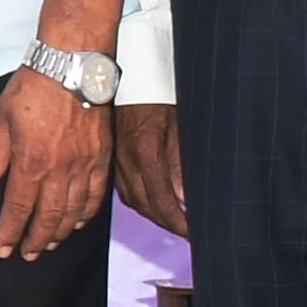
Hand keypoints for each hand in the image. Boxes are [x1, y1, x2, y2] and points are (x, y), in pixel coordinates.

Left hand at [0, 66, 109, 258]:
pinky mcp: (101, 157)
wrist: (72, 64)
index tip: (3, 248)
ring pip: (73, 211)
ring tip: (48, 244)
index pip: (18, 208)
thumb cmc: (33, 86)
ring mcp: (84, 164)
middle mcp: (60, 168)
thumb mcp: (0, 117)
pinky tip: (77, 222)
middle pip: (48, 216)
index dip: (10, 232)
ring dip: (60, 232)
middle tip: (27, 254)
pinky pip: (96, 195)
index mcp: (30, 161)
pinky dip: (86, 214)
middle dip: (35, 240)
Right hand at [108, 106, 186, 239]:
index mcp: (147, 152)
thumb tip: (187, 197)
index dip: (178, 223)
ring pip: (132, 200)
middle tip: (187, 230)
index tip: (193, 232)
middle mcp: (127, 160)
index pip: (162, 202)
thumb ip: (183, 164)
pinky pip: (124, 188)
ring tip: (173, 219)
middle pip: (145, 206)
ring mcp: (117, 159)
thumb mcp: (180, 126)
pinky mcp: (112, 156)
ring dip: (153, 214)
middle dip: (167, 223)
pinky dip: (140, 201)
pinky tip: (153, 201)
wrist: (128, 75)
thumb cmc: (157, 93)